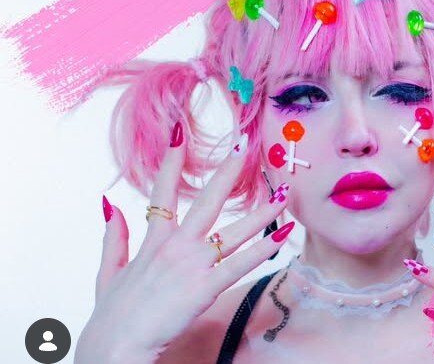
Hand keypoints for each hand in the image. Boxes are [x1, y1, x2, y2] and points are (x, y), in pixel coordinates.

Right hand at [75, 125, 293, 363]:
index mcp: (152, 240)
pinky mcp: (203, 288)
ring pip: (233, 230)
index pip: (162, 191)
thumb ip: (114, 237)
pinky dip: (263, 249)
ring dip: (262, 210)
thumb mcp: (108, 272)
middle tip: (245, 144)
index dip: (171, 161)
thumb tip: (110, 205)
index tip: (180, 133)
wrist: (112, 349)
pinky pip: (239, 264)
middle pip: (207, 200)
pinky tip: (283, 236)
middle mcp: (174, 245)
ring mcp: (191, 265)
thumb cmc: (111, 316)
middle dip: (228, 170)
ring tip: (284, 192)